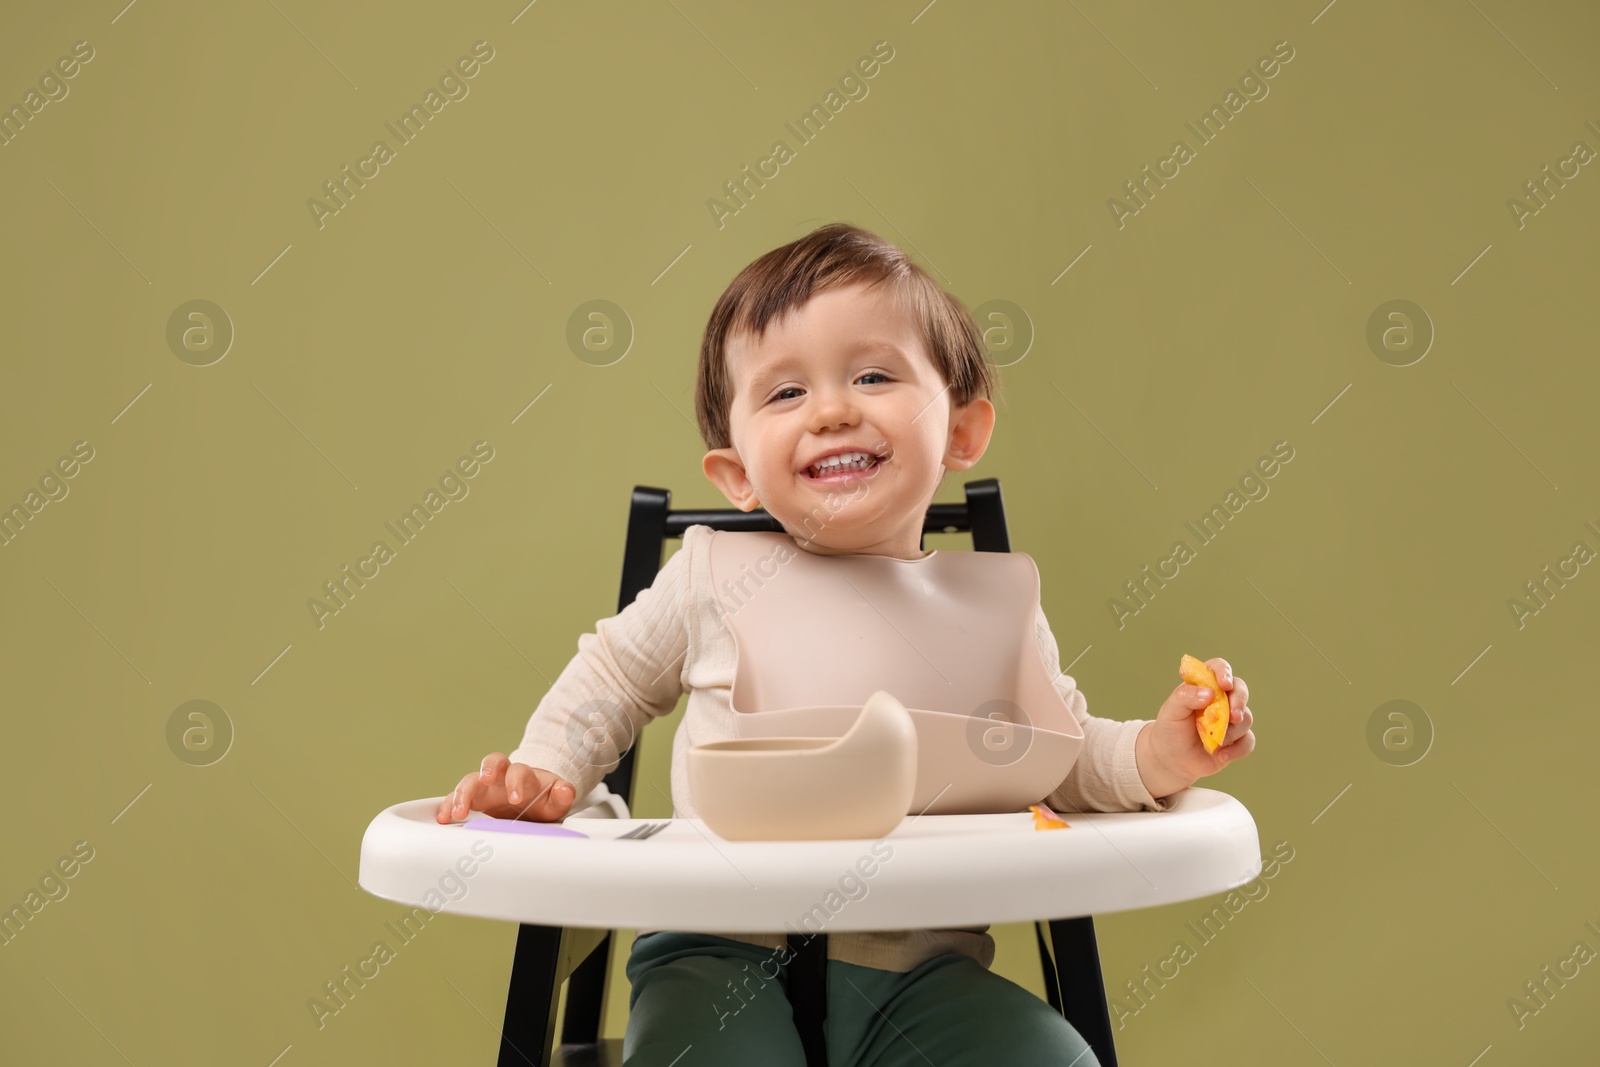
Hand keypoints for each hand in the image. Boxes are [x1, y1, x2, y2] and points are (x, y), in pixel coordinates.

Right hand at [434, 752, 576, 823]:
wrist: (531, 801)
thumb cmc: (542, 799)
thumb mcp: (555, 800)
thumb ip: (562, 795)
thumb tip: (564, 790)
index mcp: (524, 775)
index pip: (520, 771)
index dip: (517, 782)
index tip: (516, 798)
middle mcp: (502, 777)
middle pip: (492, 762)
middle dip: (487, 770)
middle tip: (485, 781)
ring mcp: (484, 787)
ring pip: (470, 780)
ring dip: (461, 793)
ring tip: (457, 811)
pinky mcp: (471, 799)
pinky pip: (454, 798)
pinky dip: (447, 805)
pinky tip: (443, 816)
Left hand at [1137, 657, 1255, 798]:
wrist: (1171, 759)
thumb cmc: (1171, 729)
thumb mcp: (1171, 711)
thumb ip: (1186, 697)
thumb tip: (1210, 693)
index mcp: (1205, 685)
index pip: (1219, 668)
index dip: (1224, 672)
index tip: (1224, 685)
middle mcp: (1222, 699)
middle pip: (1240, 690)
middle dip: (1240, 701)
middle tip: (1233, 716)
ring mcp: (1231, 720)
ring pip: (1246, 718)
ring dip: (1230, 731)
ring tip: (1212, 741)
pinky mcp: (1237, 740)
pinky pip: (1248, 741)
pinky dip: (1237, 749)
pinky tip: (1220, 755)